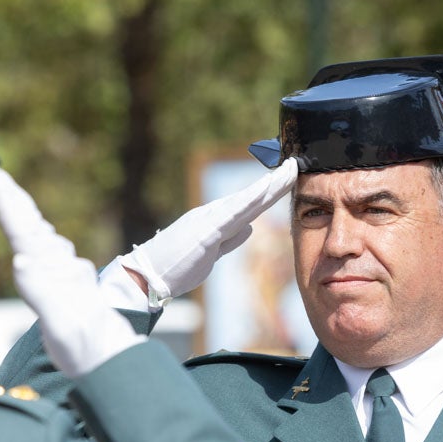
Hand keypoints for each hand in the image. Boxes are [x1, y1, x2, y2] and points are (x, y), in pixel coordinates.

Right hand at [0, 164, 144, 378]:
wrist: (111, 358)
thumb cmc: (86, 346)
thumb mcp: (60, 323)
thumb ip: (41, 291)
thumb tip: (21, 260)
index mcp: (52, 271)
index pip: (23, 231)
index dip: (6, 204)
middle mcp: (60, 267)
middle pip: (31, 226)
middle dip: (12, 198)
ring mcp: (65, 274)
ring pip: (39, 235)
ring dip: (22, 212)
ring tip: (10, 192)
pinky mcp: (67, 284)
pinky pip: (48, 252)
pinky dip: (37, 236)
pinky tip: (40, 234)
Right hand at [119, 158, 297, 305]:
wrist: (148, 275)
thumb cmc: (175, 267)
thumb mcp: (211, 252)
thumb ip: (230, 239)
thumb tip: (250, 228)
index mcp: (215, 220)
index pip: (248, 204)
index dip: (269, 191)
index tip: (287, 179)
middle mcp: (213, 214)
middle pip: (251, 197)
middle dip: (274, 182)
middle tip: (294, 165)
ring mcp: (209, 221)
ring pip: (245, 201)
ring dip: (268, 186)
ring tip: (288, 172)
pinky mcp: (205, 232)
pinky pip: (232, 214)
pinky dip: (249, 201)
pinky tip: (264, 190)